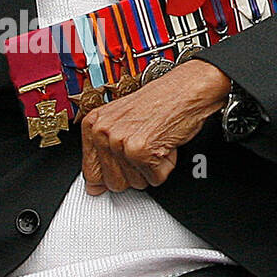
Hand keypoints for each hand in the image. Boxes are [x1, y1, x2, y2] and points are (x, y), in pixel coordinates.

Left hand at [81, 61, 230, 195]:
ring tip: (154, 141)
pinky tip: (164, 143)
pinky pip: (154, 179)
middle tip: (144, 146)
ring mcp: (120, 142)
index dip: (111, 173)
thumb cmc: (158, 103)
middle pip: (114, 183)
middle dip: (134, 171)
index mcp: (93, 125)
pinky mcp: (141, 151)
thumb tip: (94, 187)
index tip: (123, 162)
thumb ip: (104, 155)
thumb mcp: (121, 123)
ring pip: (135, 183)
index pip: (91, 172)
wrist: (185, 89)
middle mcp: (102, 132)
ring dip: (151, 168)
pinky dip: (165, 166)